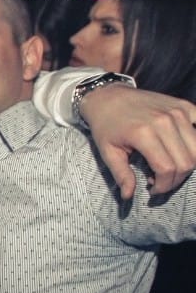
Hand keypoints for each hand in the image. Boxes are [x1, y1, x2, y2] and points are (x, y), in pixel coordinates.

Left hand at [81, 84, 195, 197]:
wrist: (108, 96)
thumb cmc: (106, 126)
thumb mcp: (108, 152)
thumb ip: (121, 175)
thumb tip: (128, 196)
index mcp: (144, 134)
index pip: (167, 169)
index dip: (163, 186)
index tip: (153, 190)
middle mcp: (165, 122)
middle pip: (186, 162)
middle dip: (175, 180)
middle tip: (161, 181)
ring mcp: (178, 112)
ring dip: (187, 165)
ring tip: (168, 167)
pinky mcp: (185, 106)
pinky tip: (181, 151)